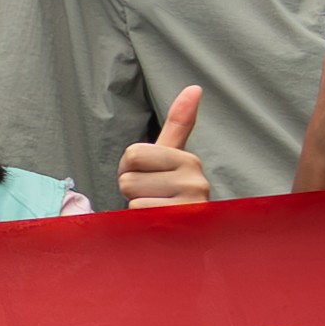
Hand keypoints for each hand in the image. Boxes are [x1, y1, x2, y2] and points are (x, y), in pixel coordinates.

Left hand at [120, 84, 217, 213]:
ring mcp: (190, 206)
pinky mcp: (179, 226)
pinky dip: (140, 223)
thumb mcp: (171, 157)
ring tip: (155, 210)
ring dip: (136, 207)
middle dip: (132, 189)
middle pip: (128, 177)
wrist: (185, 237)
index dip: (130, 168)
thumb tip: (194, 88)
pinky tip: (158, 225)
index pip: (133, 154)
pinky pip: (138, 216)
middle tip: (151, 197)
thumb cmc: (171, 193)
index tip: (148, 176)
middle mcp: (196, 182)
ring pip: (132, 198)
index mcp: (190, 160)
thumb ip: (179, 123)